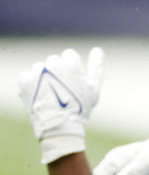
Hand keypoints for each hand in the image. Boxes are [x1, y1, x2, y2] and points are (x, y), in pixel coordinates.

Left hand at [17, 47, 103, 163]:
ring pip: (39, 67)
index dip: (71, 68)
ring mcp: (38, 72)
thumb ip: (96, 66)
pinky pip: (26, 75)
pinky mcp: (25, 80)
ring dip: (42, 77)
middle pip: (54, 60)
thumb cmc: (80, 107)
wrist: (59, 125)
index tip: (71, 80)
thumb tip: (97, 49)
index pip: (69, 54)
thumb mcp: (93, 87)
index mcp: (71, 63)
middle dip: (56, 72)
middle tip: (60, 89)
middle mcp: (53, 64)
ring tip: (48, 93)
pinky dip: (30, 83)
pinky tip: (38, 93)